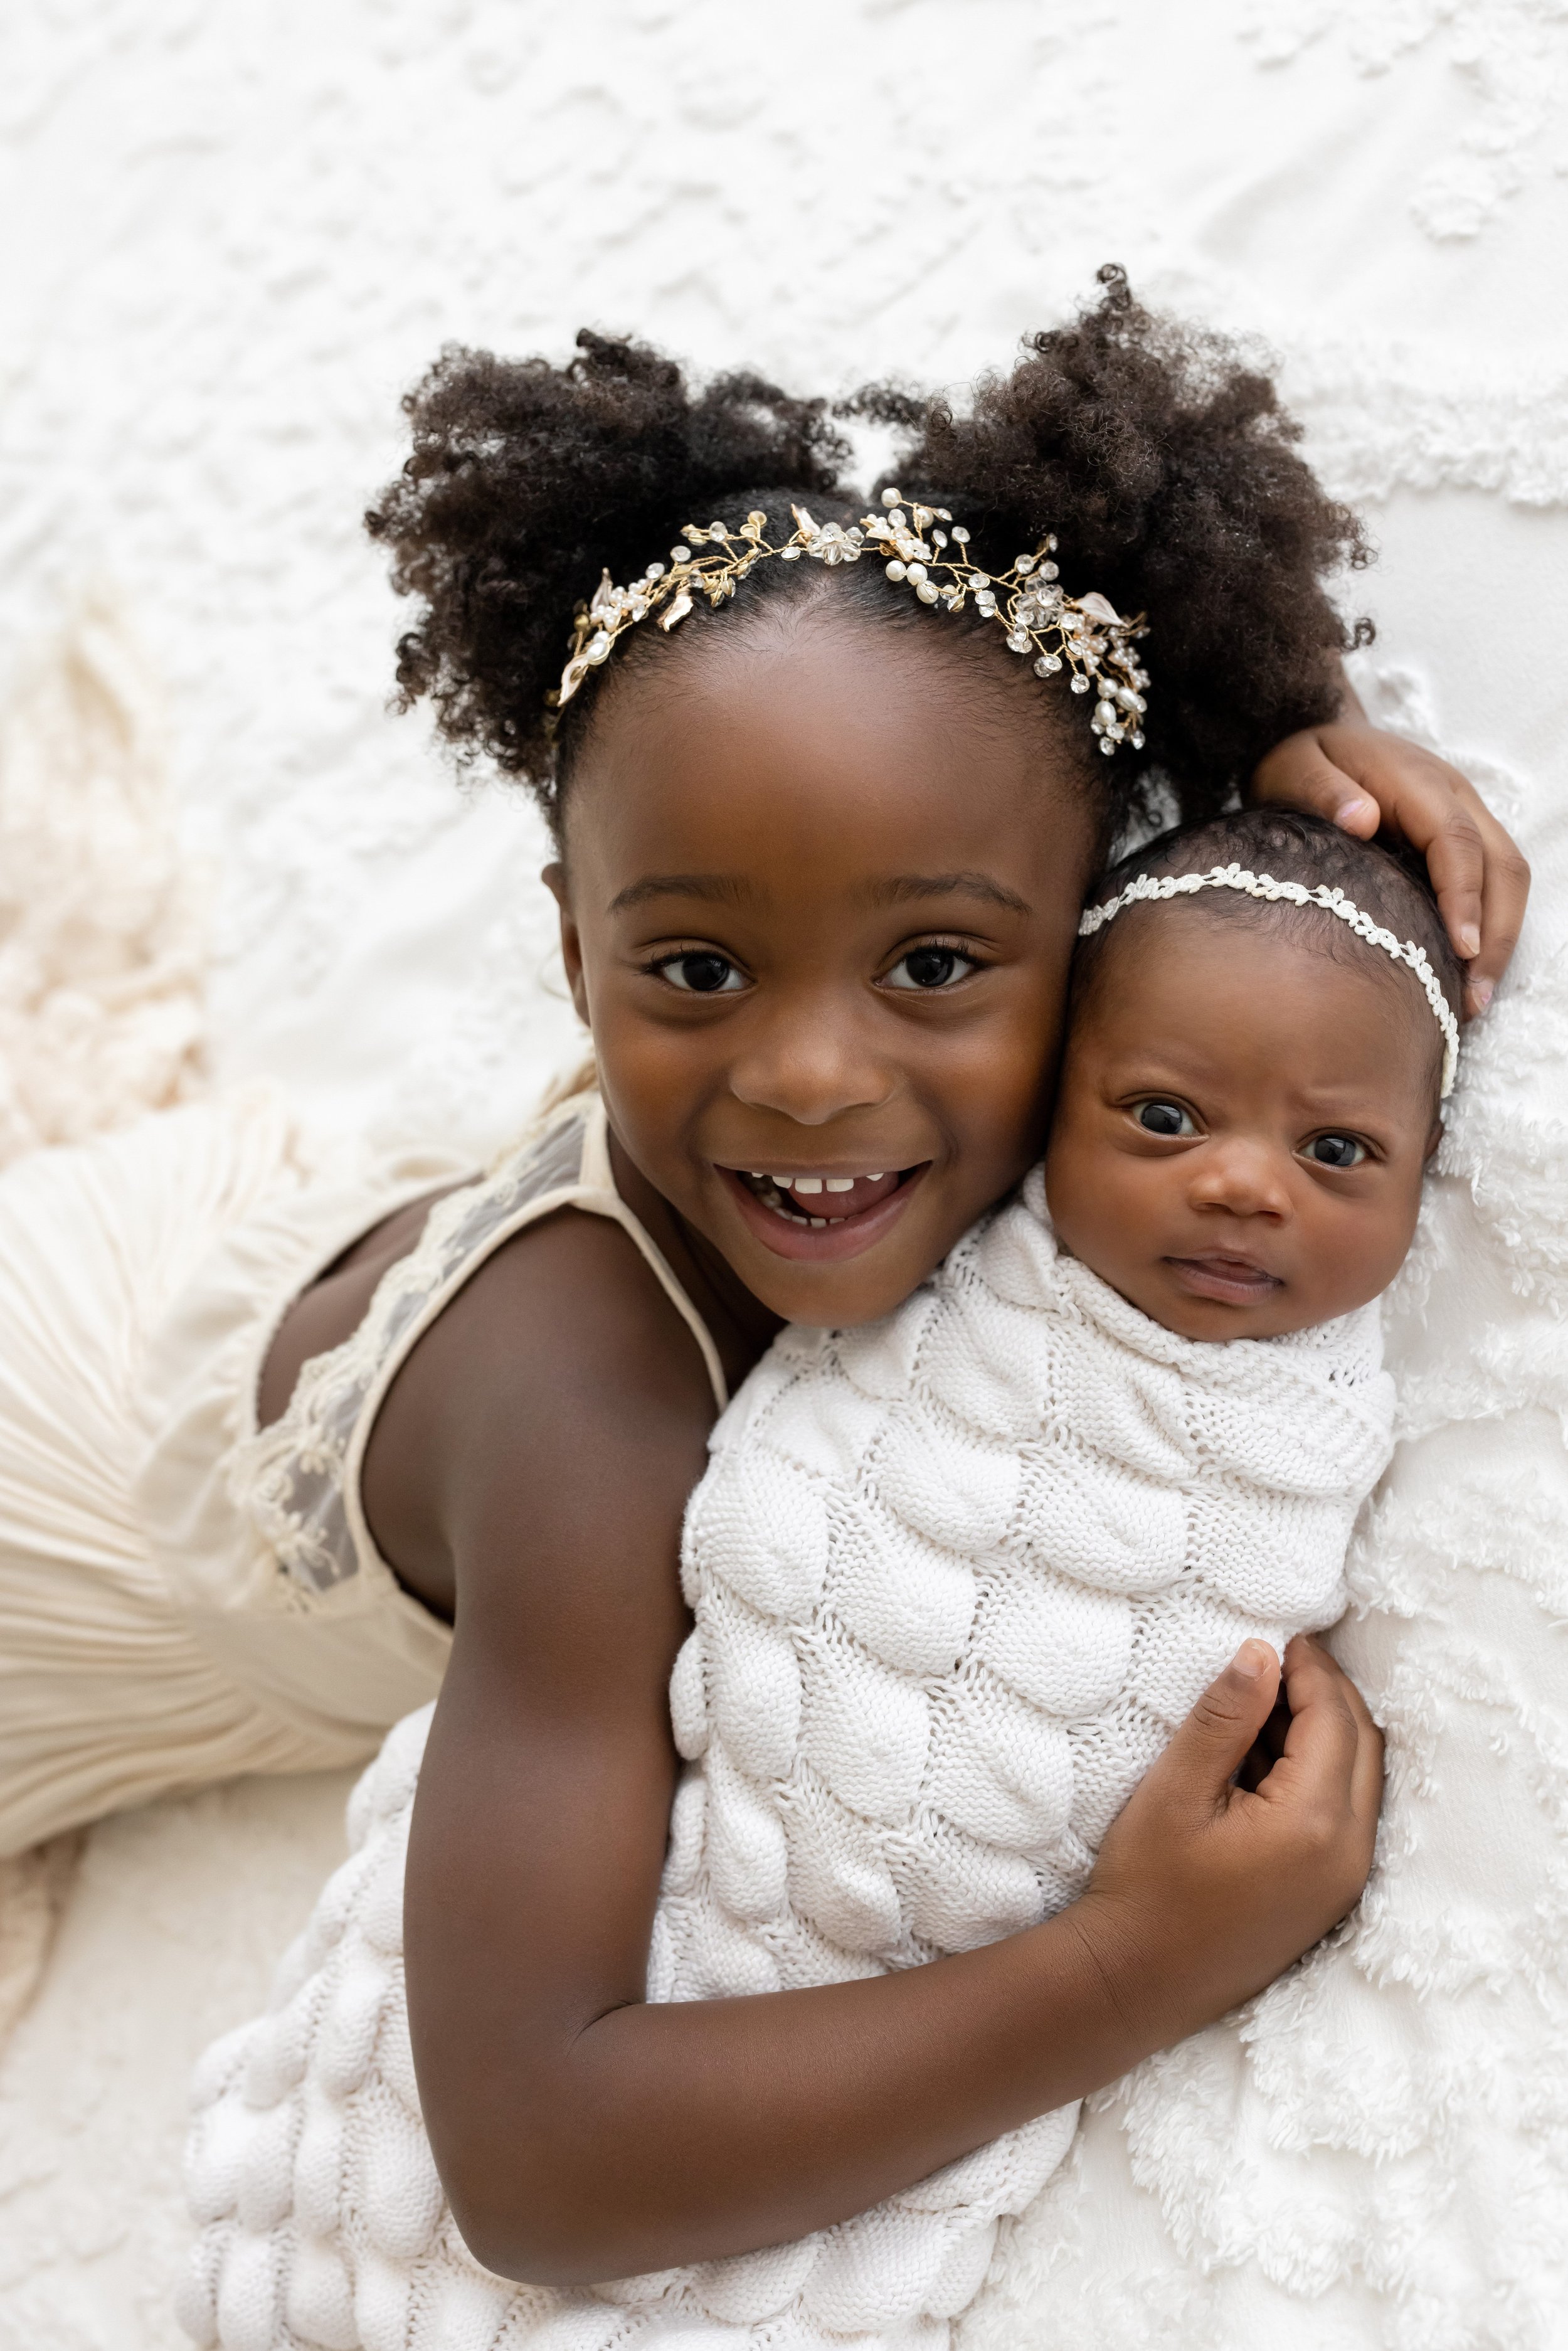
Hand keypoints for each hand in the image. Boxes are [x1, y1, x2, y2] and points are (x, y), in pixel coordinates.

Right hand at [1075, 1634, 1382, 2044]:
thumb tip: (1261, 1652)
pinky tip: (1267, 1756)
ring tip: (1267, 1699)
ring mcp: (1343, 1881)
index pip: (1334, 1720)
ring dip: (1326, 1731)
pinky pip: (1344, 1815)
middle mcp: (1348, 1854)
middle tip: (1283, 1657)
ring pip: (1359, 1780)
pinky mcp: (1328, 1896)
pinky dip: (1320, 1772)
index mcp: (1315, 1824)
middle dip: (1328, 1693)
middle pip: (1362, 1746)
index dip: (1311, 1669)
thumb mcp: (1176, 1789)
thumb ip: (1224, 1718)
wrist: (1138, 1983)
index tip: (1281, 1635)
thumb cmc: (1147, 1887)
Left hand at [1250, 719, 1529, 1019]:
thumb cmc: (1303, 760)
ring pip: (1507, 876)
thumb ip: (1320, 790)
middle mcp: (1455, 795)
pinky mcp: (1463, 836)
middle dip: (1496, 934)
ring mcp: (1466, 814)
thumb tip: (1360, 819)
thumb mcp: (1294, 767)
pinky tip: (1463, 975)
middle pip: (1502, 864)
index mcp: (1418, 779)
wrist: (1318, 738)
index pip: (1457, 841)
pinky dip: (1488, 928)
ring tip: (1472, 1002)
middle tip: (1471, 1000)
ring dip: (1499, 939)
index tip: (1461, 950)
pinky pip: (1492, 881)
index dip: (1464, 897)